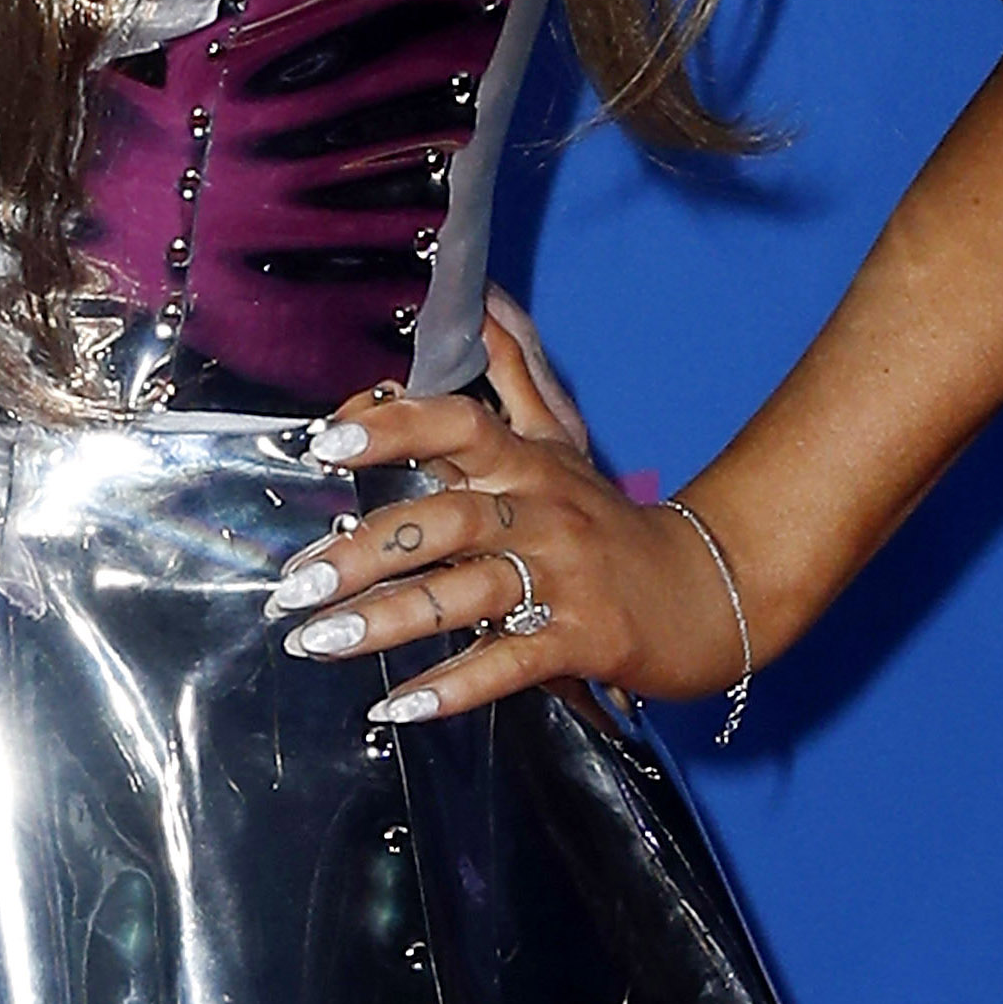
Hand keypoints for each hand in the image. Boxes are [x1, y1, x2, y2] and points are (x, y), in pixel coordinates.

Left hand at [271, 298, 758, 727]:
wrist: (708, 590)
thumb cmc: (610, 519)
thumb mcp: (561, 443)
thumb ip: (513, 374)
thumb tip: (479, 299)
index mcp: (529, 462)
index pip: (459, 426)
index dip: (393, 428)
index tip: (324, 442)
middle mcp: (544, 512)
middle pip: (446, 520)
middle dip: (362, 552)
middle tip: (294, 584)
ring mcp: (566, 576)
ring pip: (466, 594)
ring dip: (387, 622)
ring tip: (318, 642)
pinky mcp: (585, 639)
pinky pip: (508, 662)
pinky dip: (452, 688)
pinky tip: (396, 703)